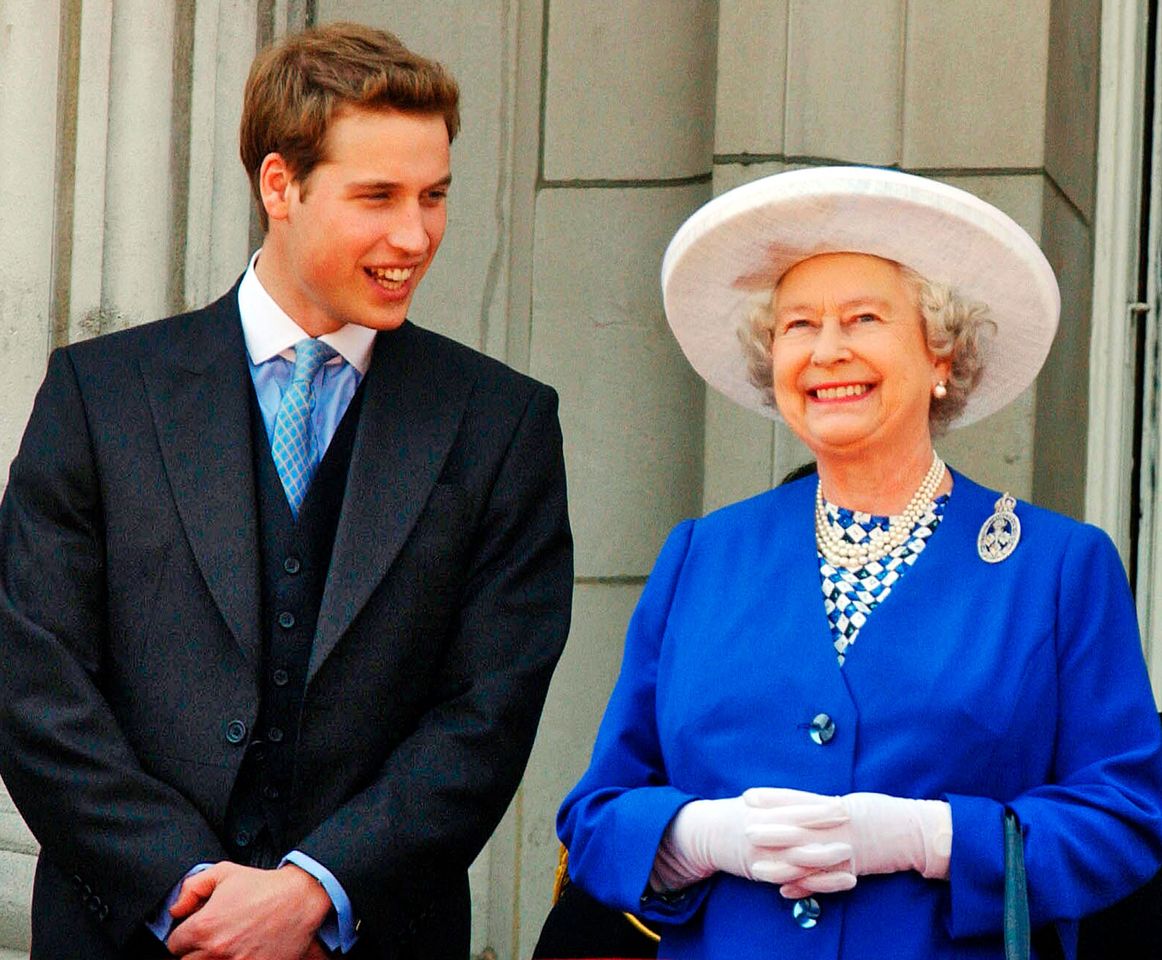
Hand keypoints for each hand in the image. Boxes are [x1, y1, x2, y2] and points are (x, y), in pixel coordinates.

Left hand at [166, 862, 331, 958]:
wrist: (300, 899)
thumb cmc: (264, 887)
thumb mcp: (224, 872)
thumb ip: (191, 888)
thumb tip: (175, 910)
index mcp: (204, 927)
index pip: (174, 944)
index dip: (184, 936)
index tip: (196, 931)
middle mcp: (216, 951)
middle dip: (195, 951)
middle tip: (211, 939)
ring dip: (211, 958)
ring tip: (225, 947)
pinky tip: (239, 953)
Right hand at [650, 788, 853, 890]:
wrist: (704, 835)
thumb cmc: (734, 817)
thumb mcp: (754, 804)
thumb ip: (780, 803)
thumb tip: (810, 800)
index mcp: (762, 810)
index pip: (794, 806)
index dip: (817, 805)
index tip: (840, 802)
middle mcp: (762, 828)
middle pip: (799, 827)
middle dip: (825, 826)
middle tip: (851, 823)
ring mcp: (762, 851)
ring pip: (797, 854)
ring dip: (824, 855)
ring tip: (849, 853)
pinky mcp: (761, 870)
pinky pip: (790, 877)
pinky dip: (812, 880)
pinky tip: (831, 880)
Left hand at [742, 788, 952, 897]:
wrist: (915, 832)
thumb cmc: (885, 814)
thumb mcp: (853, 803)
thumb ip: (826, 806)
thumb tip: (802, 805)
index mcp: (835, 805)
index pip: (796, 799)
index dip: (771, 798)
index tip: (748, 795)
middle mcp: (836, 826)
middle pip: (797, 827)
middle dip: (768, 829)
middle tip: (743, 828)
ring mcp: (844, 847)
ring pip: (807, 856)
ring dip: (780, 862)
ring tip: (755, 866)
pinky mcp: (852, 868)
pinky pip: (824, 879)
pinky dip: (805, 885)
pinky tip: (784, 891)